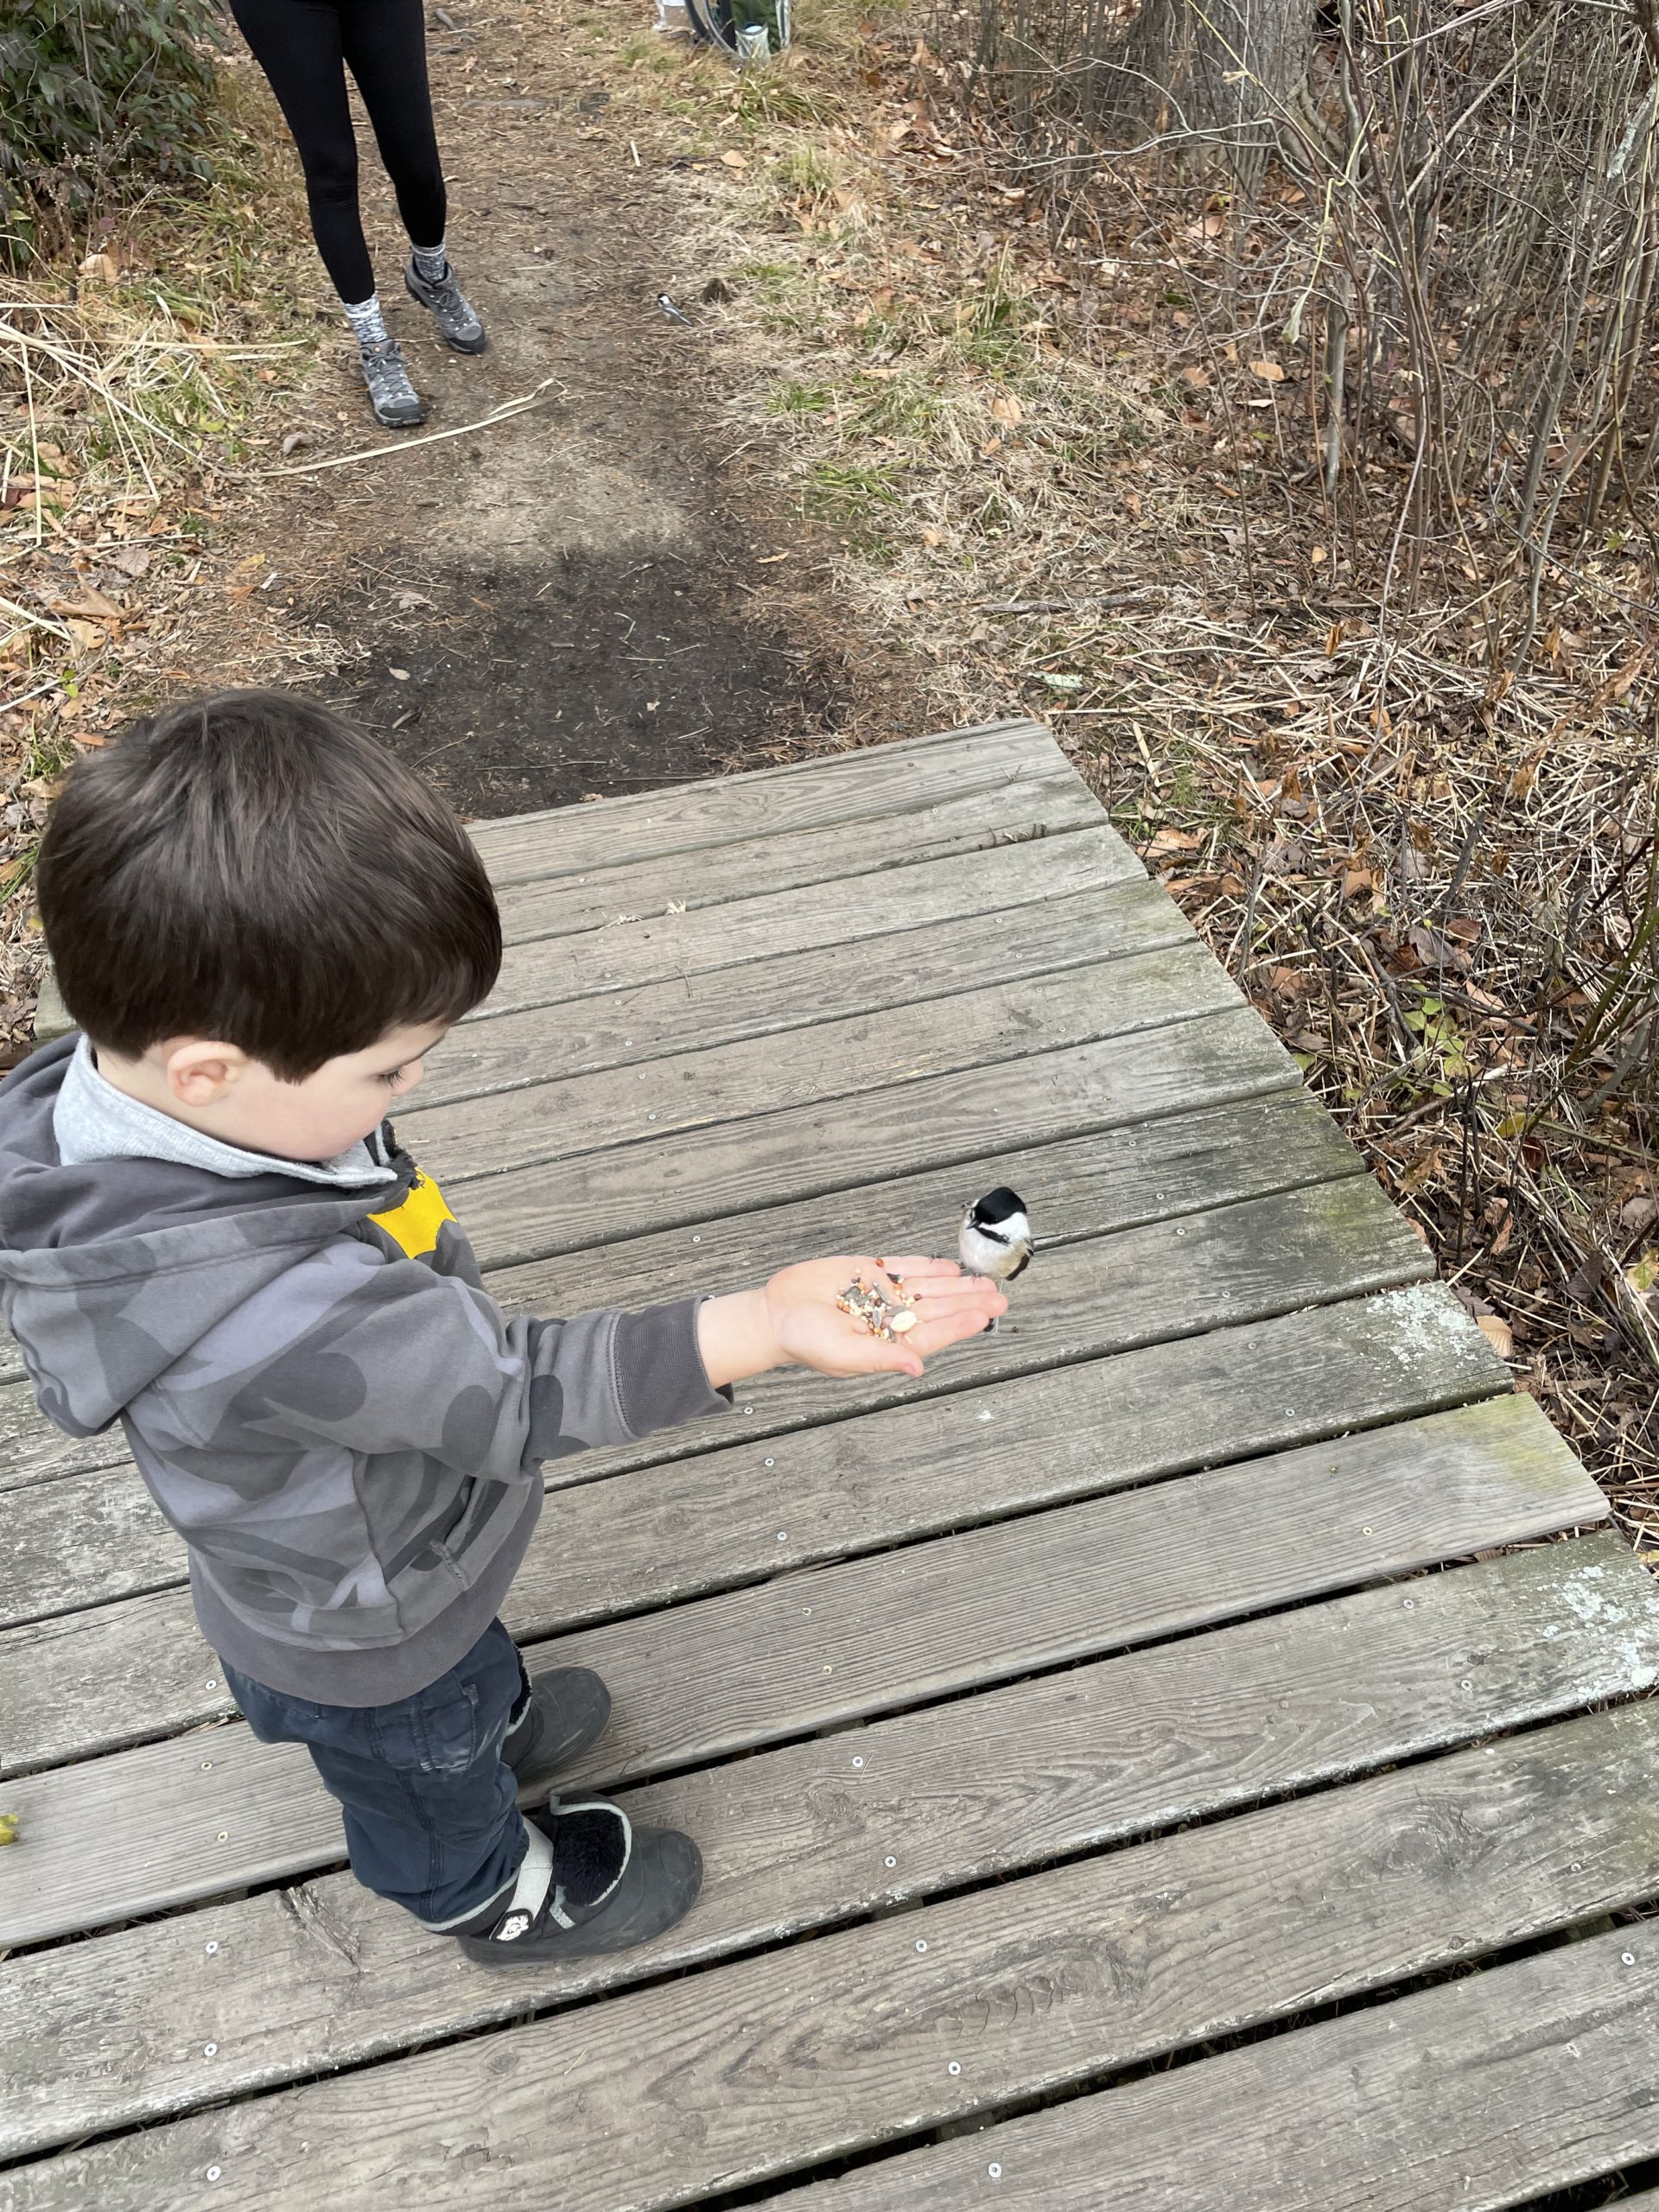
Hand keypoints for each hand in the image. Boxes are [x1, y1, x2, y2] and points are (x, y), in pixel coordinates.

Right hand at [696, 1255, 1006, 1385]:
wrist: (774, 1313)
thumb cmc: (805, 1342)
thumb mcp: (842, 1355)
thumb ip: (881, 1359)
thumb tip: (917, 1369)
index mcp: (889, 1344)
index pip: (933, 1335)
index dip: (960, 1325)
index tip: (984, 1315)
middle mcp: (890, 1319)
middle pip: (937, 1310)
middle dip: (968, 1303)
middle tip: (1000, 1297)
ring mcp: (881, 1294)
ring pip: (927, 1287)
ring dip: (955, 1284)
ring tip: (984, 1281)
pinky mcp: (868, 1272)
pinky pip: (903, 1267)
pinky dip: (926, 1266)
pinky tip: (948, 1267)